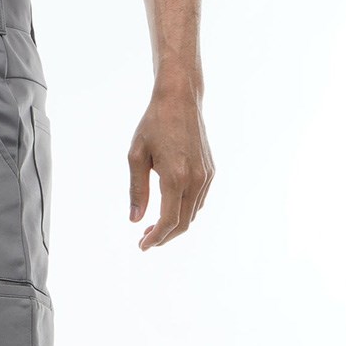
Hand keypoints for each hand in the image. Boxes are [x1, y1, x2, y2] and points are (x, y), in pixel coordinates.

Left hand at [128, 86, 213, 249]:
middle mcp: (195, 179)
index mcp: (175, 177)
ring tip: (153, 227)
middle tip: (145, 240)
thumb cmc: (153, 124)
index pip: (168, 221)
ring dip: (174, 226)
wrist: (180, 99)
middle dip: (164, 237)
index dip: (155, 239)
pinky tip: (169, 210)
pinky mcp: (210, 171)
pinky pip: (198, 201)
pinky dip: (184, 213)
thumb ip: (137, 190)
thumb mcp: (136, 156)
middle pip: (183, 224)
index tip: (142, 246)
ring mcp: (206, 176)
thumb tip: (135, 220)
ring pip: (192, 215)